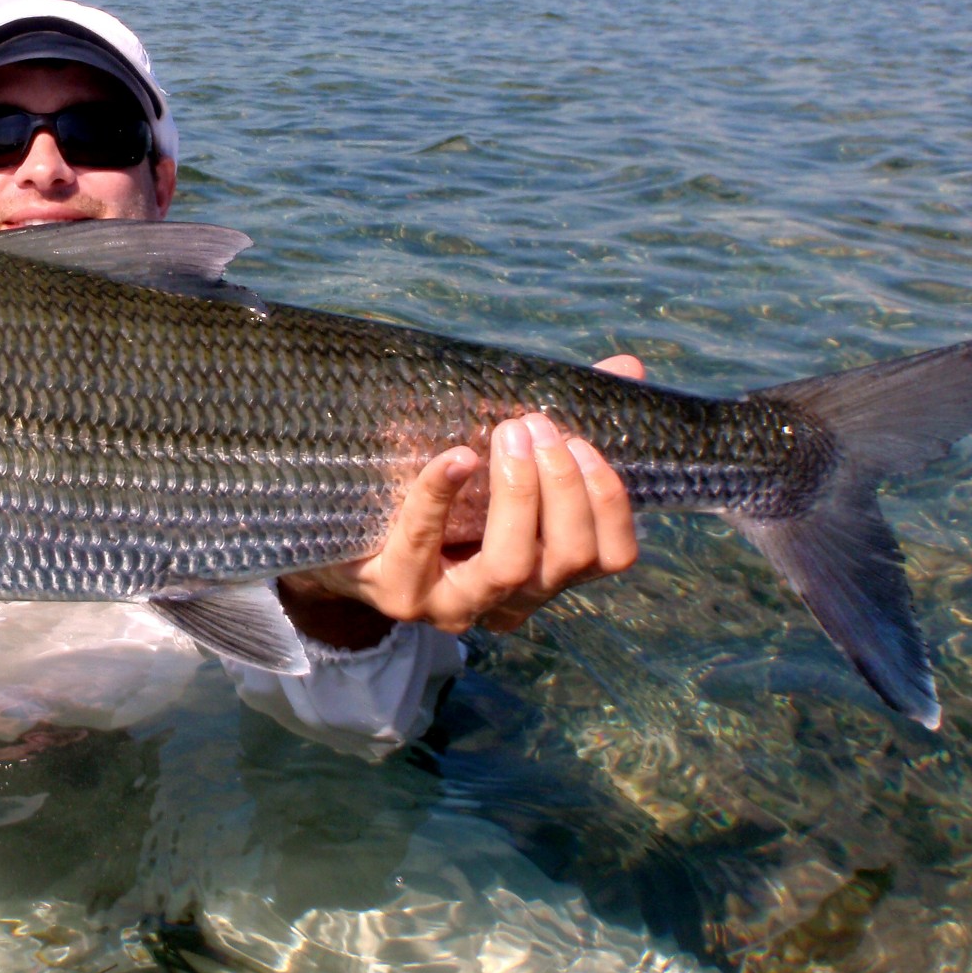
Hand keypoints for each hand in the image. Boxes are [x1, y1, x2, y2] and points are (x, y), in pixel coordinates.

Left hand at [279, 355, 643, 639]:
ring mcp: (454, 604)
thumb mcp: (497, 458)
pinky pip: (425, 542)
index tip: (586, 443)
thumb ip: (562, 421)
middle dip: (563, 486)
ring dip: (520, 493)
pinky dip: (442, 493)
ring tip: (510, 434)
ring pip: (513, 565)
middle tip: (539, 425)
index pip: (612, 556)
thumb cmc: (434, 493)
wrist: (343, 539)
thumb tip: (629, 368)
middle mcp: (510, 600)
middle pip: (569, 557)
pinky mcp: (400, 593)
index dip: (612, 502)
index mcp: (546, 570)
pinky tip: (455, 457)